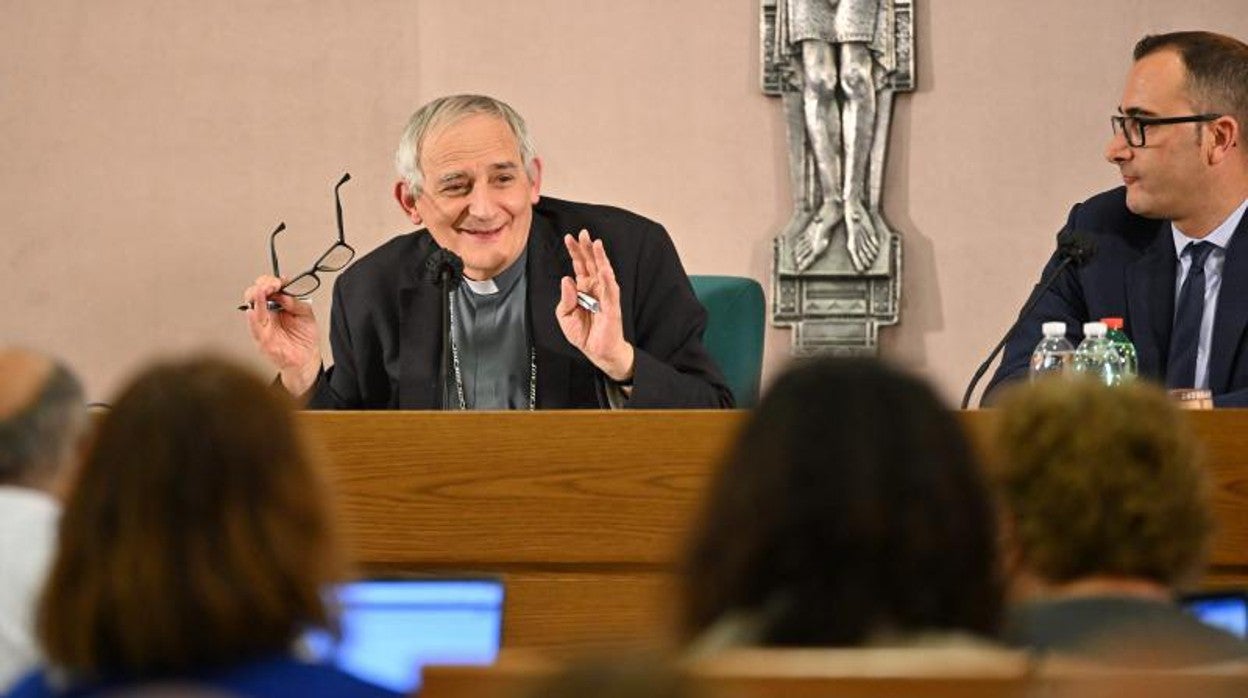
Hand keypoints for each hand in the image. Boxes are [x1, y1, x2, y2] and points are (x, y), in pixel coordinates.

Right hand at [242, 275, 321, 394]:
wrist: (306, 359)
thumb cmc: (305, 338)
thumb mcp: (307, 314)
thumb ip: (297, 302)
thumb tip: (285, 294)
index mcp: (279, 304)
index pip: (270, 286)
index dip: (273, 281)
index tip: (279, 281)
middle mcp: (269, 312)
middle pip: (256, 293)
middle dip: (262, 285)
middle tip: (271, 285)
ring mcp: (264, 324)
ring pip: (252, 307)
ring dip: (255, 297)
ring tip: (260, 291)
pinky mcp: (262, 337)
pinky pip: (254, 327)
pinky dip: (252, 318)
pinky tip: (253, 310)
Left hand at [556, 230, 634, 381]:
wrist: (598, 352)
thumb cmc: (584, 334)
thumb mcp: (565, 315)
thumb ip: (565, 298)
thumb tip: (567, 280)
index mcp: (584, 289)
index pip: (579, 265)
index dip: (574, 251)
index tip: (569, 237)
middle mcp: (595, 288)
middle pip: (592, 263)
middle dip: (587, 248)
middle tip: (583, 232)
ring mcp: (605, 295)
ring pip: (604, 271)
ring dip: (600, 257)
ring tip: (596, 244)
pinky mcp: (612, 306)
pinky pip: (610, 290)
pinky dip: (608, 278)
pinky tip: (604, 267)